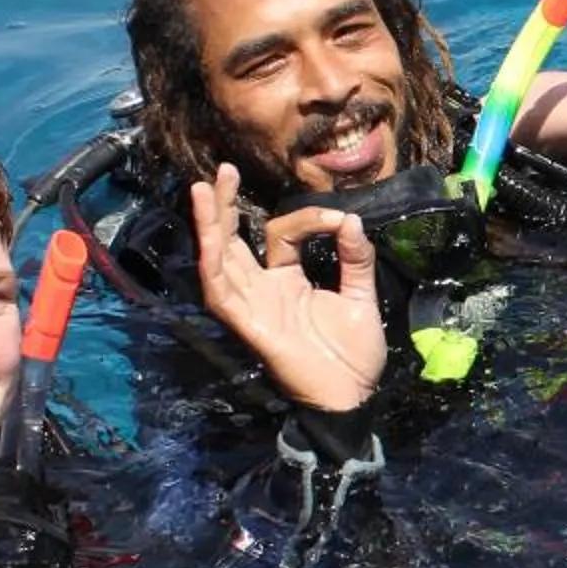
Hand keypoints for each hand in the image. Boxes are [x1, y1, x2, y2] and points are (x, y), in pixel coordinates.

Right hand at [190, 163, 385, 413]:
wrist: (354, 397)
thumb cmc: (355, 355)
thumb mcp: (362, 297)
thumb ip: (356, 259)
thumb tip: (350, 219)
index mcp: (288, 280)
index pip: (283, 234)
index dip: (310, 219)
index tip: (341, 221)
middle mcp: (264, 289)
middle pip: (234, 242)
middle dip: (225, 207)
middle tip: (223, 170)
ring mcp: (253, 307)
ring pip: (221, 261)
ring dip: (210, 227)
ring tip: (204, 190)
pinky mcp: (250, 326)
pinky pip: (224, 295)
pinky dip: (214, 267)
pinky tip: (209, 240)